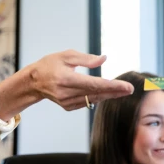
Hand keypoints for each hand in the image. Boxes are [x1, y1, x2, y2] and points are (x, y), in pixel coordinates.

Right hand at [0, 50, 133, 116]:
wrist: (33, 82)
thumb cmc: (49, 65)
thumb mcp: (66, 56)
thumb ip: (86, 59)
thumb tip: (104, 59)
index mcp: (66, 79)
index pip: (94, 84)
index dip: (112, 86)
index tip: (126, 87)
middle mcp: (66, 93)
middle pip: (96, 93)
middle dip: (115, 92)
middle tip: (130, 89)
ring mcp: (67, 102)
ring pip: (93, 99)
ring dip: (109, 95)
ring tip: (123, 91)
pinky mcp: (68, 107)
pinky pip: (87, 102)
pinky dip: (98, 98)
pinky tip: (108, 94)